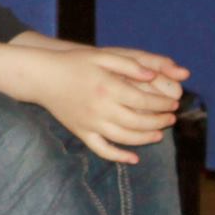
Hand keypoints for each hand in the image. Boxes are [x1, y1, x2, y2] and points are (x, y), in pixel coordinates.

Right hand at [24, 47, 180, 163]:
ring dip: (146, 138)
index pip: (144, 101)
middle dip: (160, 121)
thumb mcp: (101, 56)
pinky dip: (119, 157)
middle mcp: (101, 108)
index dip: (163, 104)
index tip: (173, 103)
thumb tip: (152, 76)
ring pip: (125, 138)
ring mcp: (91, 123)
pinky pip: (102, 150)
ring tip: (159, 134)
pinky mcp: (81, 133)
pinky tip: (133, 158)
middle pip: (139, 121)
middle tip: (171, 117)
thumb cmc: (73, 63)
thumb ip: (128, 65)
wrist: (41, 76)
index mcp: (108, 87)